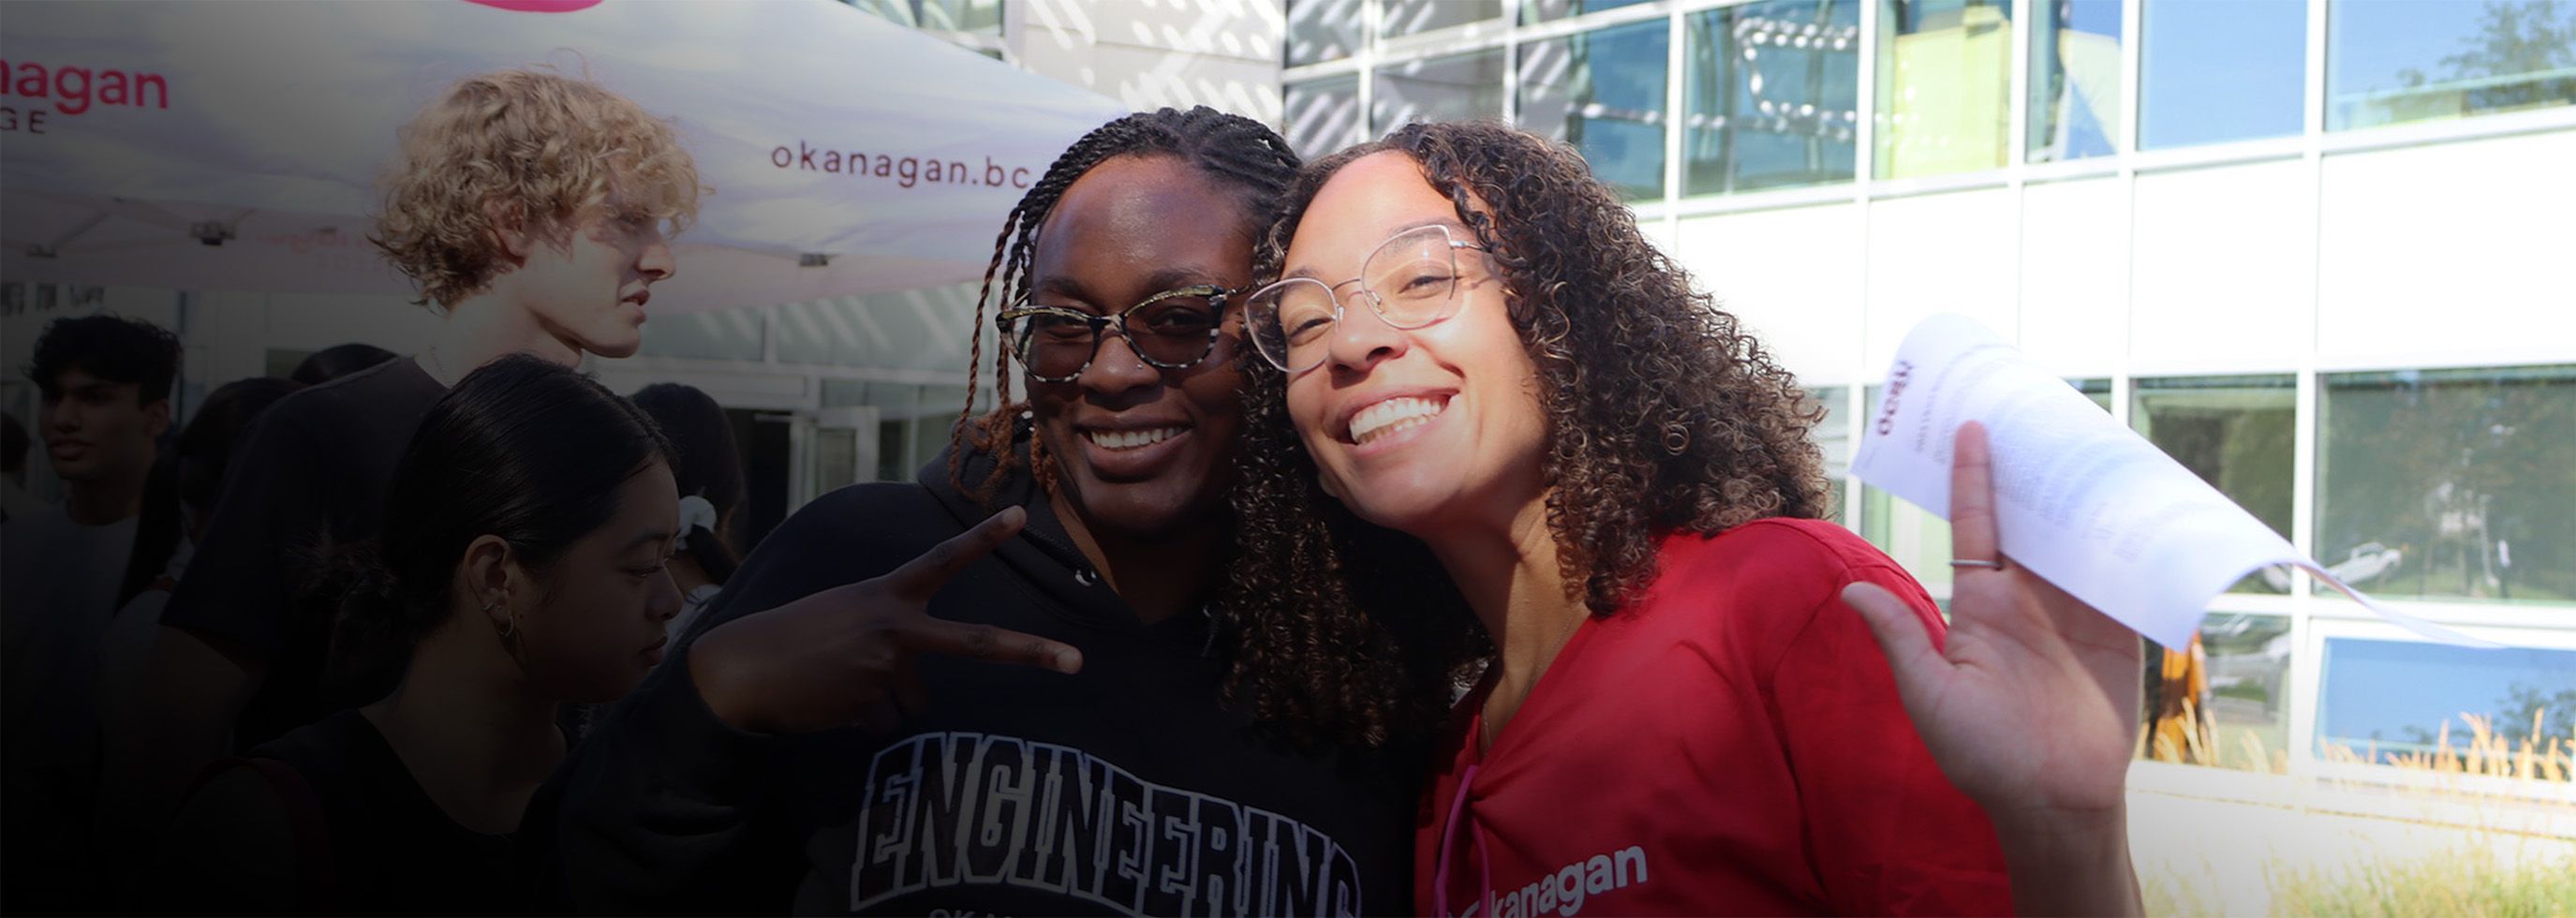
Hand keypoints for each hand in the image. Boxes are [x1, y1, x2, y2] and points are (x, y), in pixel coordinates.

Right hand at [688, 506, 1082, 733]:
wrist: (745, 670)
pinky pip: (887, 724)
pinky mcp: (873, 705)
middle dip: (1031, 653)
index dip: (982, 539)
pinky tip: (832, 704)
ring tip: (840, 683)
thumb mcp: (845, 614)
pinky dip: (862, 720)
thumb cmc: (796, 639)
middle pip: (977, 645)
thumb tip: (917, 692)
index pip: (941, 560)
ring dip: (884, 700)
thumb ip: (893, 635)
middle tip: (1077, 663)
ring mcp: (887, 668)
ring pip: (915, 700)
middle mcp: (895, 628)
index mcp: (885, 595)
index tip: (1020, 517)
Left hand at [1841, 422, 2143, 914]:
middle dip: (2034, 465)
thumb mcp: (1933, 697)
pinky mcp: (2120, 630)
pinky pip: (2127, 573)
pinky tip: (2141, 499)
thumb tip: (1852, 590)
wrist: (2053, 804)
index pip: (1978, 524)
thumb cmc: (1982, 757)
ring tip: (2091, 436)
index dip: (1974, 476)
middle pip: (2032, 516)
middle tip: (2038, 406)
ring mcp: (2077, 611)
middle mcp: (2030, 598)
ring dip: (2085, 491)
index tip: (1970, 426)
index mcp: (1983, 604)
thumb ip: (1902, 640)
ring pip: (2080, 535)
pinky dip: (2135, 539)